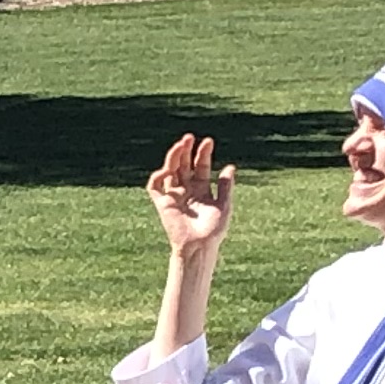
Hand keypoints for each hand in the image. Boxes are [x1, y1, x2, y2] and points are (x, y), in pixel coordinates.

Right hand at [146, 132, 232, 258]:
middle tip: (189, 137)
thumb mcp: (224, 205)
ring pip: (170, 171)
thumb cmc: (213, 231)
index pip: (200, 167)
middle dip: (186, 151)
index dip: (203, 154)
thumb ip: (225, 186)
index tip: (208, 141)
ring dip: (173, 157)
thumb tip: (230, 167)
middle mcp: (187, 191)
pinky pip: (154, 187)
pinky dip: (158, 176)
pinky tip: (167, 169)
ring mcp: (174, 196)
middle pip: (184, 166)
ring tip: (180, 145)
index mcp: (201, 191)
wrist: (199, 246)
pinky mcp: (162, 204)